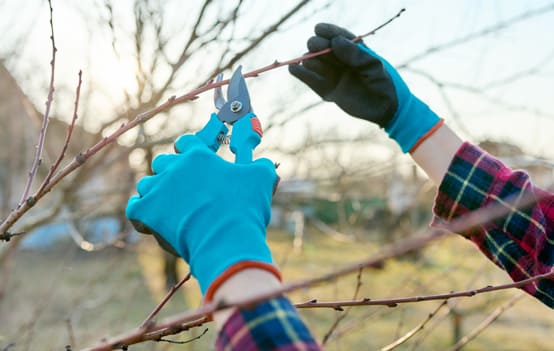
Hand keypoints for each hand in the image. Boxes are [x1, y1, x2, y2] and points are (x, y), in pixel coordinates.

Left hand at [126, 134, 279, 297]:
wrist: (226, 240)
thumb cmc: (244, 208)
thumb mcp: (261, 179)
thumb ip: (262, 166)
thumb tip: (266, 164)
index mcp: (198, 156)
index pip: (185, 143)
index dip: (190, 152)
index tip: (196, 162)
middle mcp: (174, 168)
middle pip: (163, 162)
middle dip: (171, 172)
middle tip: (185, 188)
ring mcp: (158, 190)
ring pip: (147, 184)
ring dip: (155, 192)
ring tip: (168, 205)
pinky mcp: (148, 212)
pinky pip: (135, 208)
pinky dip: (140, 213)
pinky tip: (149, 218)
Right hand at [289, 23, 441, 152]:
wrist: (386, 109)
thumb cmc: (384, 83)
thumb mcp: (373, 66)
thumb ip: (355, 53)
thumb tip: (334, 41)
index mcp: (353, 49)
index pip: (336, 35)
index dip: (327, 31)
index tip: (319, 29)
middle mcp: (341, 60)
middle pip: (320, 47)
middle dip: (316, 45)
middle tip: (317, 48)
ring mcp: (333, 75)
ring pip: (313, 62)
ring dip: (311, 61)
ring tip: (315, 65)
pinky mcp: (327, 90)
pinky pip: (310, 80)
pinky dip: (301, 74)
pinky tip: (294, 68)